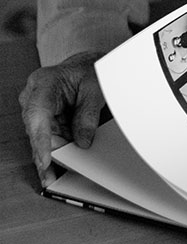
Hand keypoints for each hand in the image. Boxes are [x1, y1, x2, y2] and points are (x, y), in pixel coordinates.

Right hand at [19, 52, 103, 186]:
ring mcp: (38, 109)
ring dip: (51, 156)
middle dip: (45, 155)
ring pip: (42, 139)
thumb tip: (82, 141)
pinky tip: (60, 167)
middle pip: (37, 131)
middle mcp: (34, 97)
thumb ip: (88, 114)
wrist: (87, 66)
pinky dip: (56, 151)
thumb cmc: (89, 70)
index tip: (44, 160)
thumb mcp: (96, 88)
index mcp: (44, 83)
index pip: (37, 114)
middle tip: (52, 177)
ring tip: (58, 177)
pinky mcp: (45, 120)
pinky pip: (49, 139)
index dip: (40, 140)